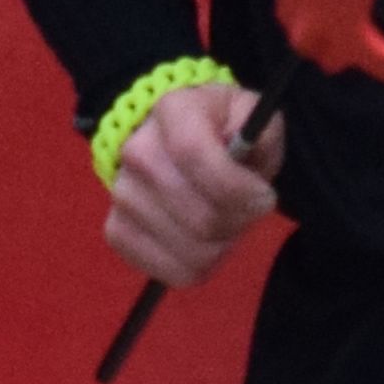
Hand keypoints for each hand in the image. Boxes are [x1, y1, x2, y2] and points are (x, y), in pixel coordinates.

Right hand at [103, 80, 285, 289]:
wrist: (171, 141)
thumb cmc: (220, 131)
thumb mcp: (250, 116)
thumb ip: (261, 130)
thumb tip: (247, 153)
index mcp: (173, 111)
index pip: (194, 154)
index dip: (238, 188)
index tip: (264, 196)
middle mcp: (137, 152)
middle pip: (200, 216)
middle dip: (239, 222)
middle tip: (248, 210)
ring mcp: (122, 195)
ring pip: (192, 251)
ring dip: (222, 245)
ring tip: (225, 221)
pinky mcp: (118, 232)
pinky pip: (172, 272)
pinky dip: (200, 266)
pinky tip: (205, 242)